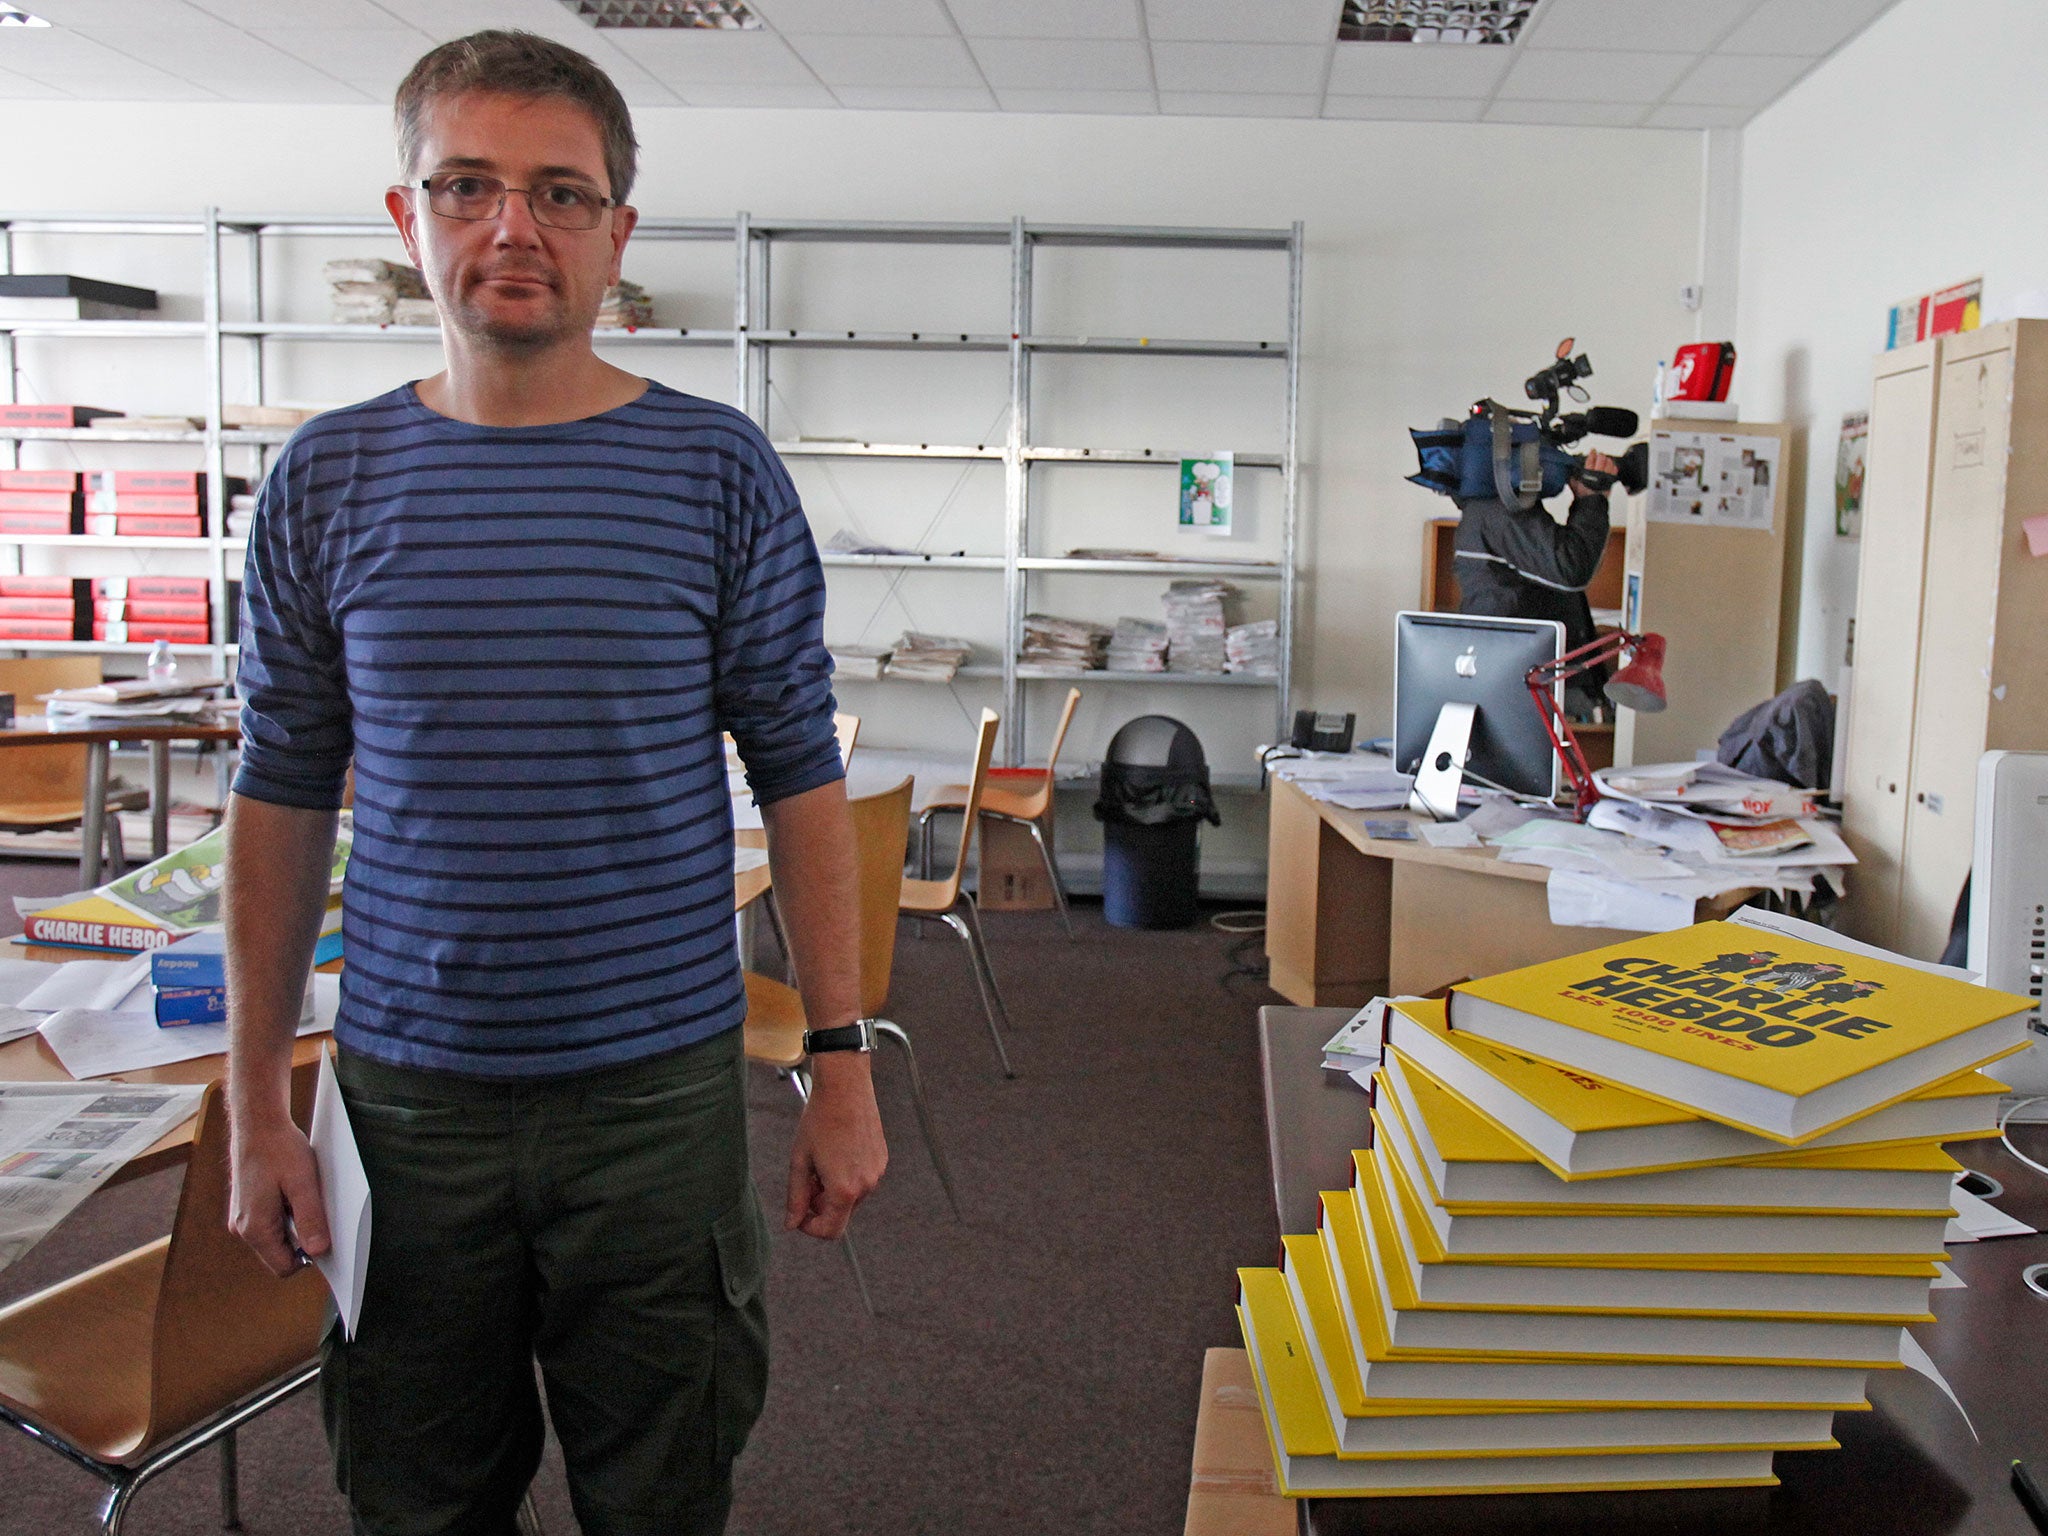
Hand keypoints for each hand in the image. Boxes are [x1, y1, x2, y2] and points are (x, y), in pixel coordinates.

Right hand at [229, 1109, 330, 1277]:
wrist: (257, 1123)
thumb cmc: (279, 1149)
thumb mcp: (303, 1184)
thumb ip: (311, 1219)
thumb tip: (319, 1251)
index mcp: (254, 1228)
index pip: (283, 1267)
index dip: (308, 1256)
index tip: (323, 1233)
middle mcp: (242, 1228)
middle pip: (279, 1254)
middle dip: (301, 1238)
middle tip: (313, 1207)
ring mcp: (241, 1218)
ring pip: (275, 1238)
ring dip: (293, 1223)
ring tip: (300, 1194)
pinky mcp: (245, 1207)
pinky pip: (270, 1223)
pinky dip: (285, 1213)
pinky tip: (291, 1190)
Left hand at [785, 1051, 887, 1240]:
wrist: (845, 1087)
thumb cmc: (819, 1120)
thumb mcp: (800, 1160)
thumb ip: (796, 1197)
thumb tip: (791, 1223)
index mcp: (844, 1189)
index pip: (830, 1231)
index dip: (810, 1228)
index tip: (799, 1213)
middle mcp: (866, 1185)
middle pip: (841, 1214)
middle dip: (820, 1205)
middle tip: (806, 1180)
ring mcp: (876, 1172)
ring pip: (851, 1197)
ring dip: (833, 1190)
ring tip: (820, 1162)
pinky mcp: (881, 1160)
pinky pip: (862, 1180)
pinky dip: (847, 1176)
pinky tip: (836, 1152)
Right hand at [1572, 449, 1618, 495]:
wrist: (1590, 505)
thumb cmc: (1582, 496)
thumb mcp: (1574, 485)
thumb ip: (1572, 476)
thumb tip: (1570, 469)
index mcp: (1588, 474)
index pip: (1591, 459)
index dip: (1592, 453)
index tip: (1592, 450)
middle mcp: (1598, 474)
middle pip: (1601, 459)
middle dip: (1600, 455)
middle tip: (1598, 455)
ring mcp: (1605, 477)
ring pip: (1609, 463)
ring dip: (1607, 459)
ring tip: (1604, 459)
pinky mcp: (1611, 481)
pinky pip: (1614, 470)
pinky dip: (1613, 466)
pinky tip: (1610, 466)